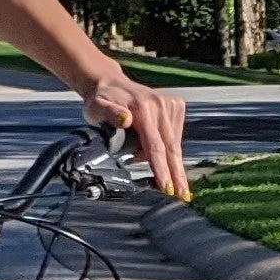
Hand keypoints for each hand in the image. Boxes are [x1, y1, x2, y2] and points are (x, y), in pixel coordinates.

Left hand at [81, 67, 190, 200]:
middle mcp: (161, 105)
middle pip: (171, 147)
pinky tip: (162, 158)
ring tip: (168, 181)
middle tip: (183, 195)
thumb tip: (125, 119)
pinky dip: (169, 150)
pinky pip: (175, 136)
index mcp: (143, 108)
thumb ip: (109, 114)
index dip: (161, 169)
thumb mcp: (96, 107)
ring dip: (172, 164)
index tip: (167, 187)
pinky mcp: (175, 105)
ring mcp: (170, 104)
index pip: (155, 146)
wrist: (110, 83)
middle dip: (176, 174)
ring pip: (174, 143)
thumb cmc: (101, 100)